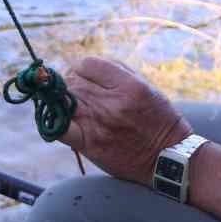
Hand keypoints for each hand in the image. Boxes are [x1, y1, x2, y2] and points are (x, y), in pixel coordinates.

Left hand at [61, 56, 192, 182]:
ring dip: (64, 100)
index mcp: (128, 85)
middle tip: (81, 95)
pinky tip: (58, 119)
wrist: (167, 157)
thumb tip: (84, 65)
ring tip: (75, 107)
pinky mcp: (90, 143)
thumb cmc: (157, 119)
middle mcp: (112, 102)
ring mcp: (98, 123)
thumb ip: (116, 72)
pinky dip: (53, 121)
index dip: (81, 68)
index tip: (84, 76)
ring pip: (63, 99)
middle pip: (73, 81)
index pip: (86, 64)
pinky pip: (59, 127)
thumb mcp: (145, 86)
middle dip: (73, 84)